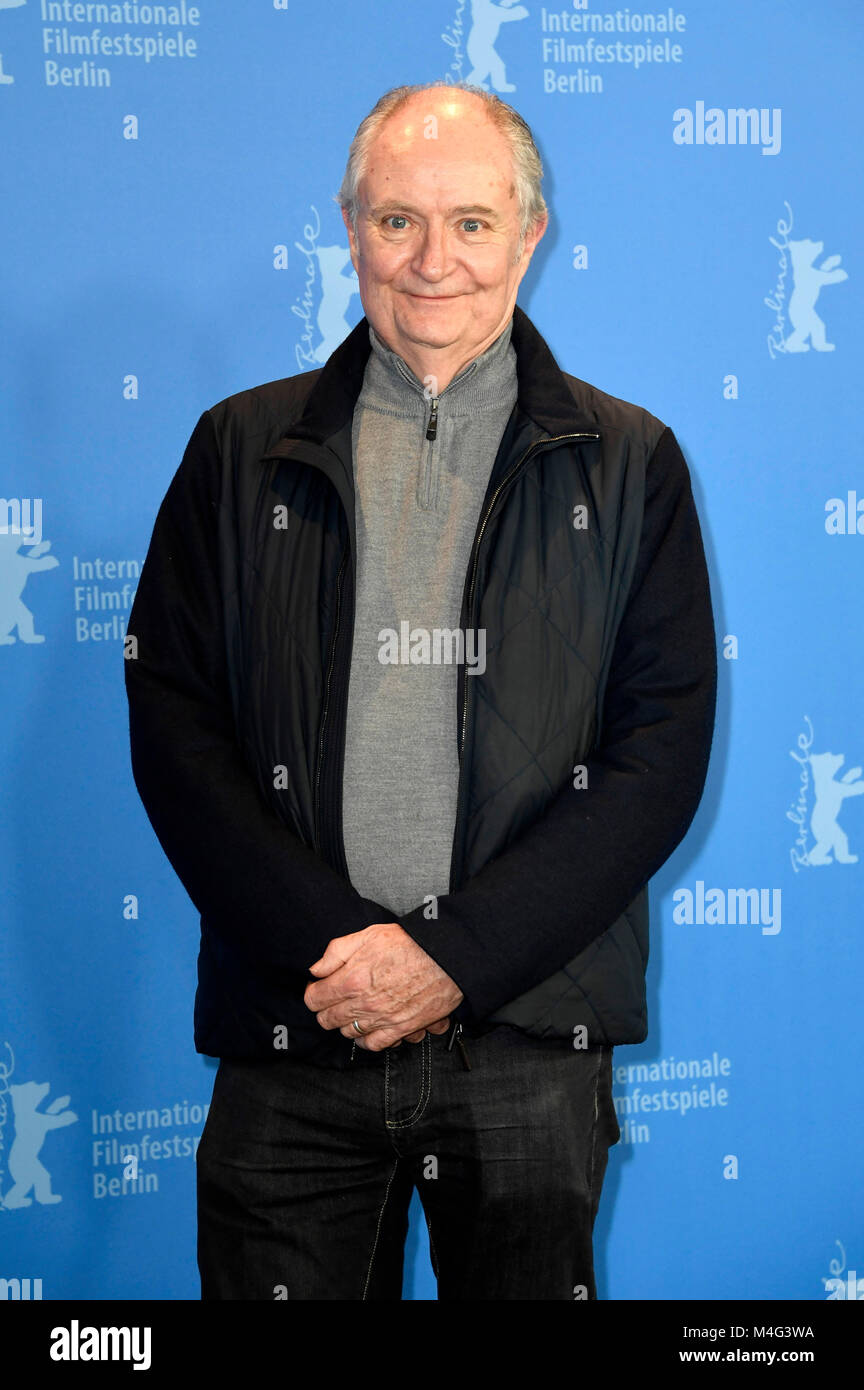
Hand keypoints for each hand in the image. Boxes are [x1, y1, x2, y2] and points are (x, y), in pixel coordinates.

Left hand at [304, 923, 462, 1051]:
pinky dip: (367, 1039)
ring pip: (347, 1033)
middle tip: (335, 998)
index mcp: (350, 980)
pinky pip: (373, 1045)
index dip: (314, 992)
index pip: (314, 1000)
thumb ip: (335, 953)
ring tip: (354, 1009)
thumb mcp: (367, 935)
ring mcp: (381, 1020)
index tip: (320, 987)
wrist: (446, 958)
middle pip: (327, 1020)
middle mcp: (363, 1005)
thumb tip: (316, 970)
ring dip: (346, 1023)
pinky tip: (369, 1026)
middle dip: (326, 1008)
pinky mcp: (400, 1029)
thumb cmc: (409, 943)